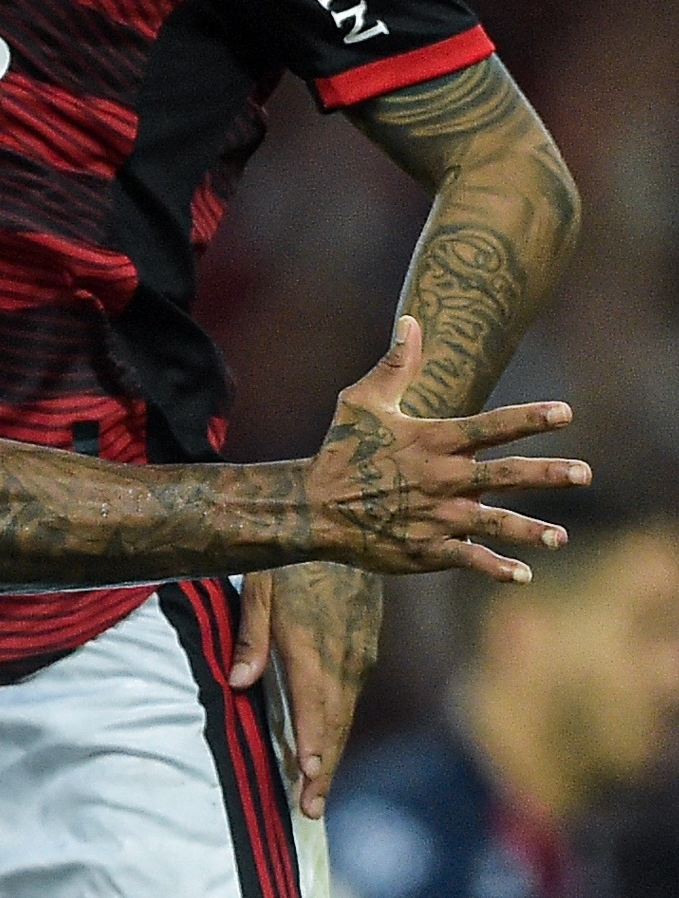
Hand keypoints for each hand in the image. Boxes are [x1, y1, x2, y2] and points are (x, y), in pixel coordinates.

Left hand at [231, 564, 380, 818]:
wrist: (346, 530)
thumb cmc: (292, 558)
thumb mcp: (258, 586)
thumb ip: (249, 636)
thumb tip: (236, 685)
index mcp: (313, 645)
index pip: (315, 706)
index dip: (313, 744)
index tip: (308, 779)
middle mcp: (342, 658)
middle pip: (334, 723)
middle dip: (323, 769)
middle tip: (310, 811)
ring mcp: (359, 655)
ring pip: (345, 714)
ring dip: (331, 754)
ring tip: (316, 793)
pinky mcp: (364, 649)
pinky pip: (350, 697)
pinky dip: (338, 727)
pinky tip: (326, 747)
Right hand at [299, 315, 582, 578]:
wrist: (314, 507)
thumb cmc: (341, 449)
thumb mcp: (362, 402)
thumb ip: (395, 365)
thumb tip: (412, 322)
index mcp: (431, 441)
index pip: (490, 426)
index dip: (529, 419)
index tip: (566, 413)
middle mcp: (441, 478)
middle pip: (505, 474)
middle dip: (546, 474)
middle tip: (584, 473)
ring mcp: (437, 516)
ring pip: (494, 522)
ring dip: (530, 530)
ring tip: (559, 537)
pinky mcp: (426, 548)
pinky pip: (468, 558)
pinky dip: (496, 568)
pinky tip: (523, 575)